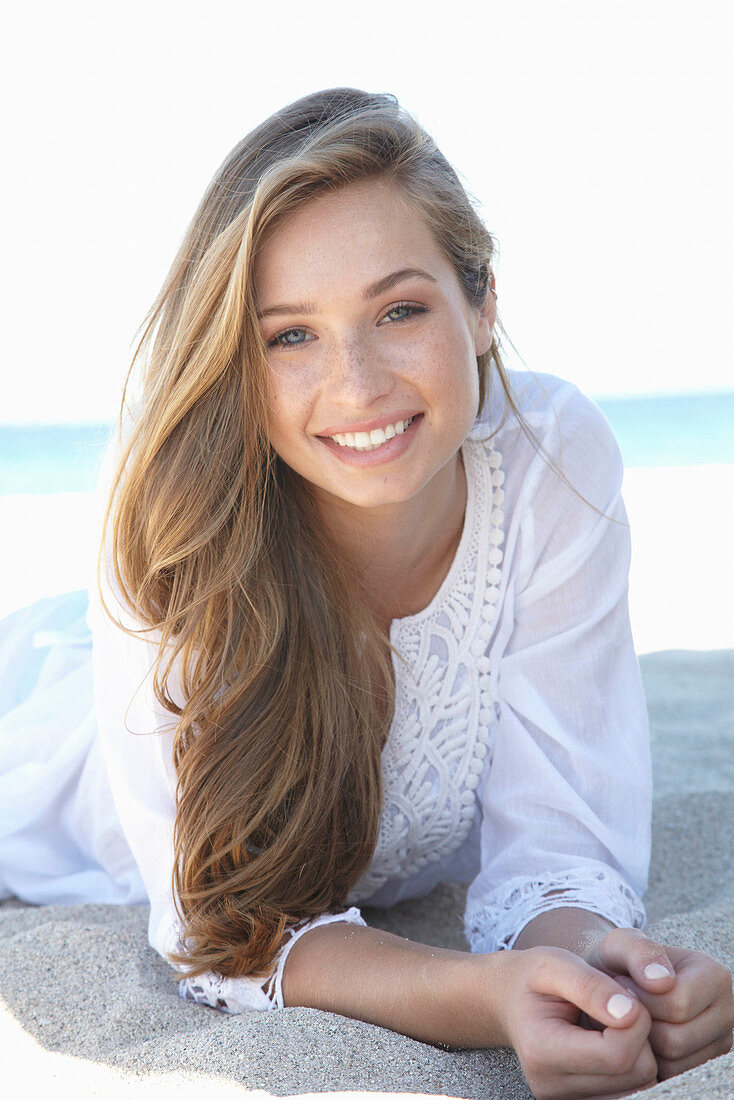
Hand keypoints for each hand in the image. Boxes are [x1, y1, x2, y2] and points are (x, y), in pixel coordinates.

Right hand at [498, 945, 657, 1098]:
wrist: (509, 1000)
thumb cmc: (532, 978)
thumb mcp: (554, 964)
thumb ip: (590, 986)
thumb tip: (630, 1013)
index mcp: (543, 1052)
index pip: (617, 1054)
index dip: (636, 1021)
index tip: (623, 993)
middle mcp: (553, 1087)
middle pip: (635, 1073)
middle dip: (639, 1034)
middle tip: (616, 1004)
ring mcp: (567, 1099)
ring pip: (639, 1084)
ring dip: (637, 1049)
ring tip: (609, 1021)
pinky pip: (631, 1088)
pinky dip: (630, 1063)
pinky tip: (607, 1039)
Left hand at [582, 928, 733, 1080]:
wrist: (614, 983)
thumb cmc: (619, 962)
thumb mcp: (620, 943)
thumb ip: (638, 951)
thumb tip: (662, 981)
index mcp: (715, 977)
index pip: (678, 1005)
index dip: (640, 998)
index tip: (624, 982)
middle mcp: (727, 1012)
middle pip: (676, 1040)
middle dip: (641, 1024)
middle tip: (626, 1004)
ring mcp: (718, 1042)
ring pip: (672, 1062)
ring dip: (643, 1043)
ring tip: (633, 1017)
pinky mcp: (702, 1064)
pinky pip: (669, 1076)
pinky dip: (649, 1059)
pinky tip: (640, 1033)